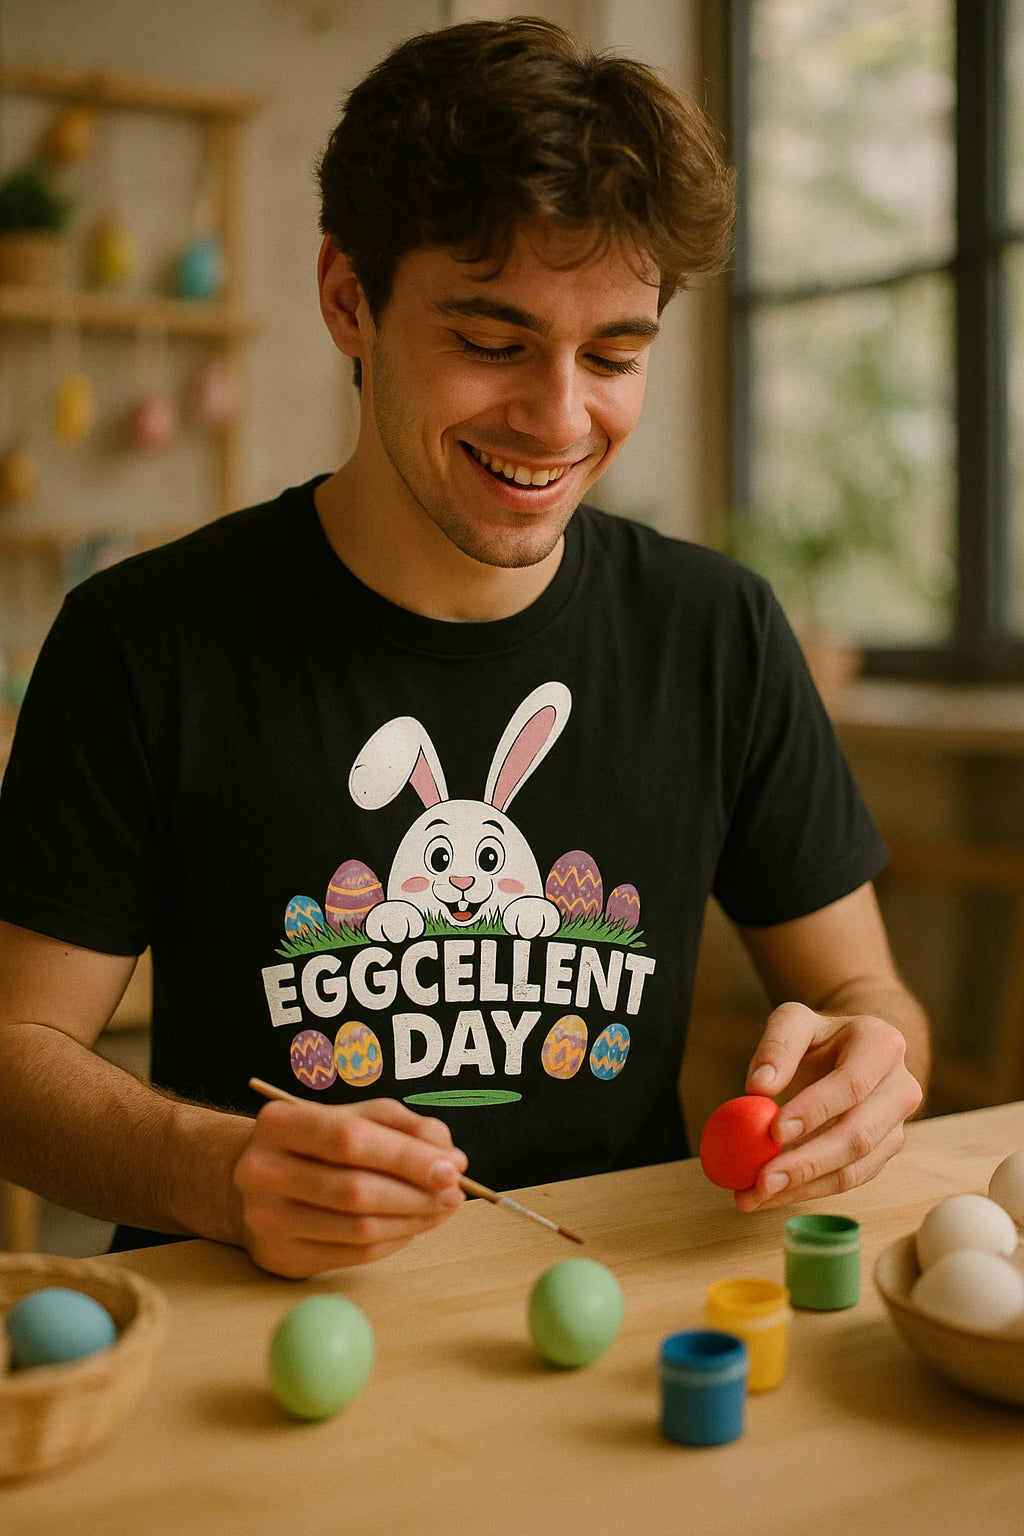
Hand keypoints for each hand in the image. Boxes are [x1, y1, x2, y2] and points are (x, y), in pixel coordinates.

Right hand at [233, 1097, 467, 1276]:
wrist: (250, 1181)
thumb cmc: (314, 1143)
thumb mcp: (352, 1116)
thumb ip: (401, 1126)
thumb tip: (449, 1156)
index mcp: (279, 1124)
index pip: (350, 1140)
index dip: (406, 1156)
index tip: (451, 1166)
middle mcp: (263, 1173)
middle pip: (355, 1190)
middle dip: (416, 1194)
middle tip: (455, 1193)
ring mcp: (267, 1220)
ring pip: (358, 1229)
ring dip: (412, 1221)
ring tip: (442, 1209)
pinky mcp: (280, 1257)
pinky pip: (353, 1255)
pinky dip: (394, 1241)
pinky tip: (413, 1226)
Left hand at [733, 1002, 923, 1212]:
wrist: (851, 1050)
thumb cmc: (819, 1036)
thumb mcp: (794, 1021)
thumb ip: (776, 1046)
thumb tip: (758, 1087)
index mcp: (882, 1044)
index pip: (851, 1084)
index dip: (814, 1110)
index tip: (773, 1131)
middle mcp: (901, 1087)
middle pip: (857, 1136)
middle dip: (807, 1162)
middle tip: (761, 1179)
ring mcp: (898, 1124)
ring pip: (854, 1168)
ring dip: (803, 1187)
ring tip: (755, 1195)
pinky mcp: (885, 1152)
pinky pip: (849, 1180)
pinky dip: (808, 1191)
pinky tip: (770, 1195)